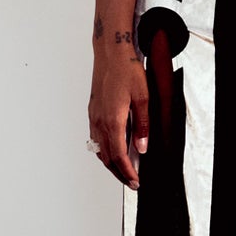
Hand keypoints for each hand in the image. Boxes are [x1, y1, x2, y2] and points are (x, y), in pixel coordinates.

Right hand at [88, 49, 149, 188]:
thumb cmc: (127, 71)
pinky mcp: (93, 112)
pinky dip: (104, 151)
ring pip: (99, 149)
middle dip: (119, 173)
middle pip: (106, 157)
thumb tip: (141, 147)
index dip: (127, 172)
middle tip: (132, 182)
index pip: (118, 155)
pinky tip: (113, 150)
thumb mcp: (143, 98)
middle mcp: (99, 121)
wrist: (111, 53)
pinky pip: (96, 138)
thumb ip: (142, 125)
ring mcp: (94, 117)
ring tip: (124, 171)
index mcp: (112, 120)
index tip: (136, 182)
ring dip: (110, 163)